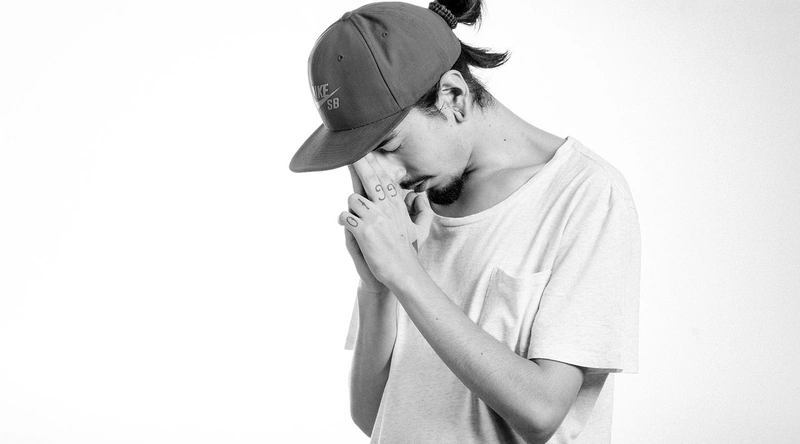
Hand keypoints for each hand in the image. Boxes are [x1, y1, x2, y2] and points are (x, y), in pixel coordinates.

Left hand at [339, 153, 433, 287]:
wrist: (403, 272)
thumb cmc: (408, 252)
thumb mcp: (420, 229)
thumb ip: (422, 210)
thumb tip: (420, 196)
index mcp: (397, 207)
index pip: (385, 179)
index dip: (375, 163)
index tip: (367, 150)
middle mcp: (386, 209)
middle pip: (370, 179)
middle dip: (359, 163)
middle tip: (350, 151)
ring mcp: (375, 219)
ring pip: (353, 198)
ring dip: (351, 206)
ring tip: (355, 217)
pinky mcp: (364, 231)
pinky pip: (345, 216)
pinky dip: (344, 220)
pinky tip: (348, 225)